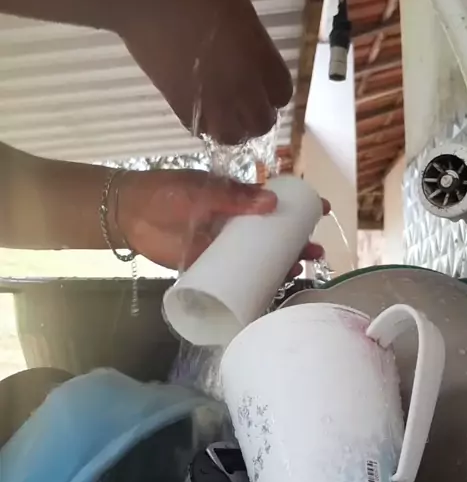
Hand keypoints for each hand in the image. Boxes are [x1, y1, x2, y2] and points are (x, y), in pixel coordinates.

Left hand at [116, 168, 327, 272]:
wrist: (129, 214)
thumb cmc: (166, 193)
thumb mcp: (201, 190)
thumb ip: (232, 196)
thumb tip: (271, 202)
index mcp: (235, 202)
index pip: (274, 204)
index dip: (298, 207)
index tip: (321, 209)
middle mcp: (233, 226)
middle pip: (273, 236)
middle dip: (297, 243)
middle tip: (316, 250)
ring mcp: (222, 249)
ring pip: (258, 259)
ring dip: (281, 265)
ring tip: (299, 270)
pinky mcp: (208, 268)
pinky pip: (235, 279)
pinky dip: (254, 286)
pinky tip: (271, 291)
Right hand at [119, 0, 291, 144]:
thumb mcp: (240, 7)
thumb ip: (254, 40)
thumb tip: (254, 56)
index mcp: (258, 56)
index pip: (282, 93)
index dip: (276, 93)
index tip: (267, 86)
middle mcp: (239, 84)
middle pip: (261, 122)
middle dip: (259, 116)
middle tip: (248, 104)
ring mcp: (210, 99)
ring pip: (232, 135)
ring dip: (234, 128)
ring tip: (226, 114)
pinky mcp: (181, 105)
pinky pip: (202, 130)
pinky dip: (206, 125)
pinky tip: (203, 110)